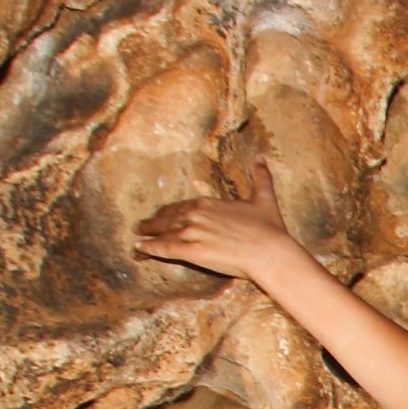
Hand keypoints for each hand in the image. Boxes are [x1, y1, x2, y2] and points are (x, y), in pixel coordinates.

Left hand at [133, 159, 297, 281]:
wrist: (269, 251)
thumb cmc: (269, 228)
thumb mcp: (265, 199)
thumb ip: (261, 177)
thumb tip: (261, 157)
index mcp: (208, 203)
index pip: (182, 206)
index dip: (171, 211)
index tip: (163, 214)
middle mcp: (195, 215)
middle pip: (168, 218)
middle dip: (154, 222)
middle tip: (143, 225)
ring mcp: (190, 233)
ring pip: (162, 232)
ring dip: (148, 234)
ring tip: (138, 236)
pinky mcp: (190, 251)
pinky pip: (163, 248)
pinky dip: (149, 248)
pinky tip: (139, 249)